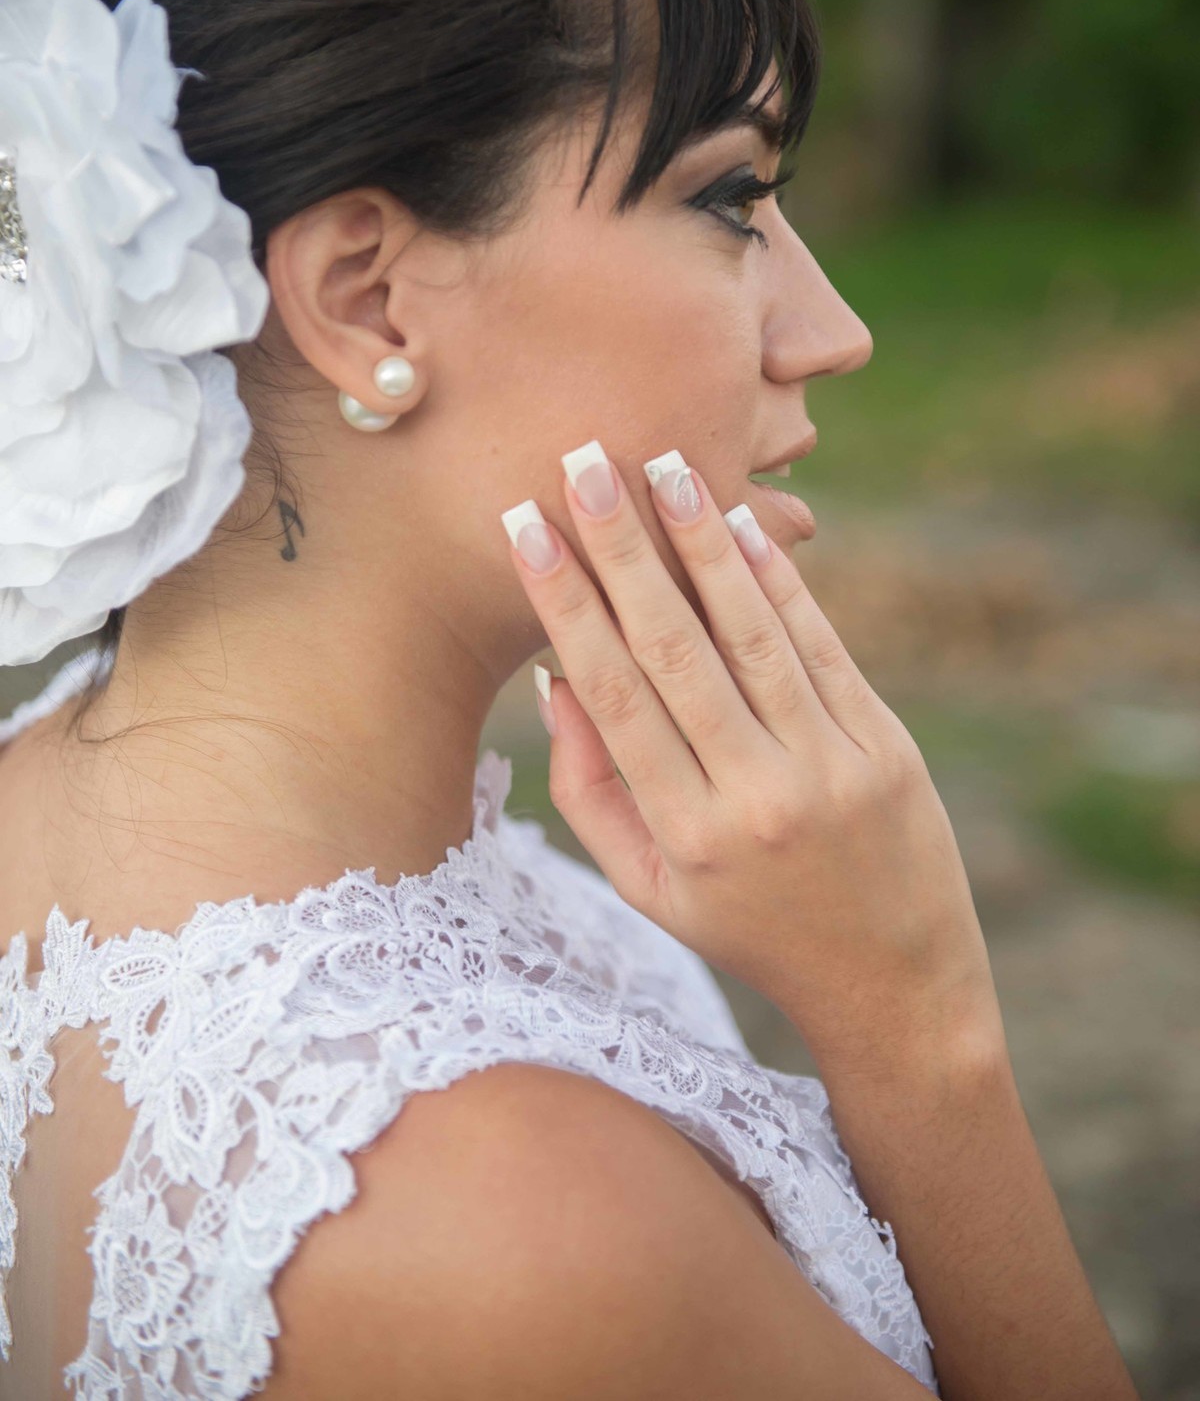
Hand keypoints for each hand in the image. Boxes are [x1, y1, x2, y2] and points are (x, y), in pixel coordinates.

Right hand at [502, 443, 1004, 1078]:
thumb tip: (557, 681)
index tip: (527, 527)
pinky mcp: (884, 743)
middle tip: (585, 461)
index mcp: (686, 834)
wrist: (894, 981)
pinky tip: (745, 522)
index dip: (565, 602)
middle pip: (675, 647)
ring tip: (667, 465)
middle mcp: (757, 795)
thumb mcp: (652, 889)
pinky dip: (780, 581)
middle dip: (623, 547)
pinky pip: (820, 646)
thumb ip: (593, 794)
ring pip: (752, 633)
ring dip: (704, 542)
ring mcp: (829, 765)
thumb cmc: (751, 929)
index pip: (614, 693)